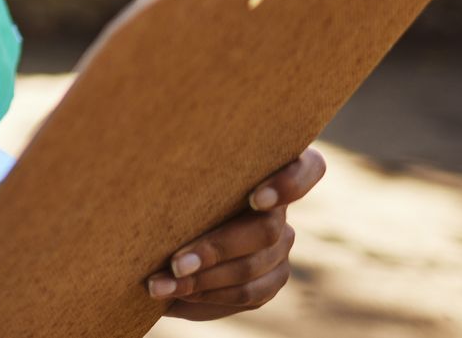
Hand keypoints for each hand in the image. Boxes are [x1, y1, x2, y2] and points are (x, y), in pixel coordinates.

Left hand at [143, 147, 325, 319]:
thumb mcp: (176, 172)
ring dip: (202, 280)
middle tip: (175, 263)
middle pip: (265, 230)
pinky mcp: (272, 277)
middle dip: (215, 249)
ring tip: (160, 285)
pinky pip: (248, 294)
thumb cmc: (168, 185)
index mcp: (266, 167)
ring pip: (252, 268)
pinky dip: (209, 296)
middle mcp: (280, 209)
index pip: (308, 168)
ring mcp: (281, 246)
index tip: (256, 199)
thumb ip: (184, 166)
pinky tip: (177, 296)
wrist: (168, 227)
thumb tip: (154, 165)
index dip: (290, 184)